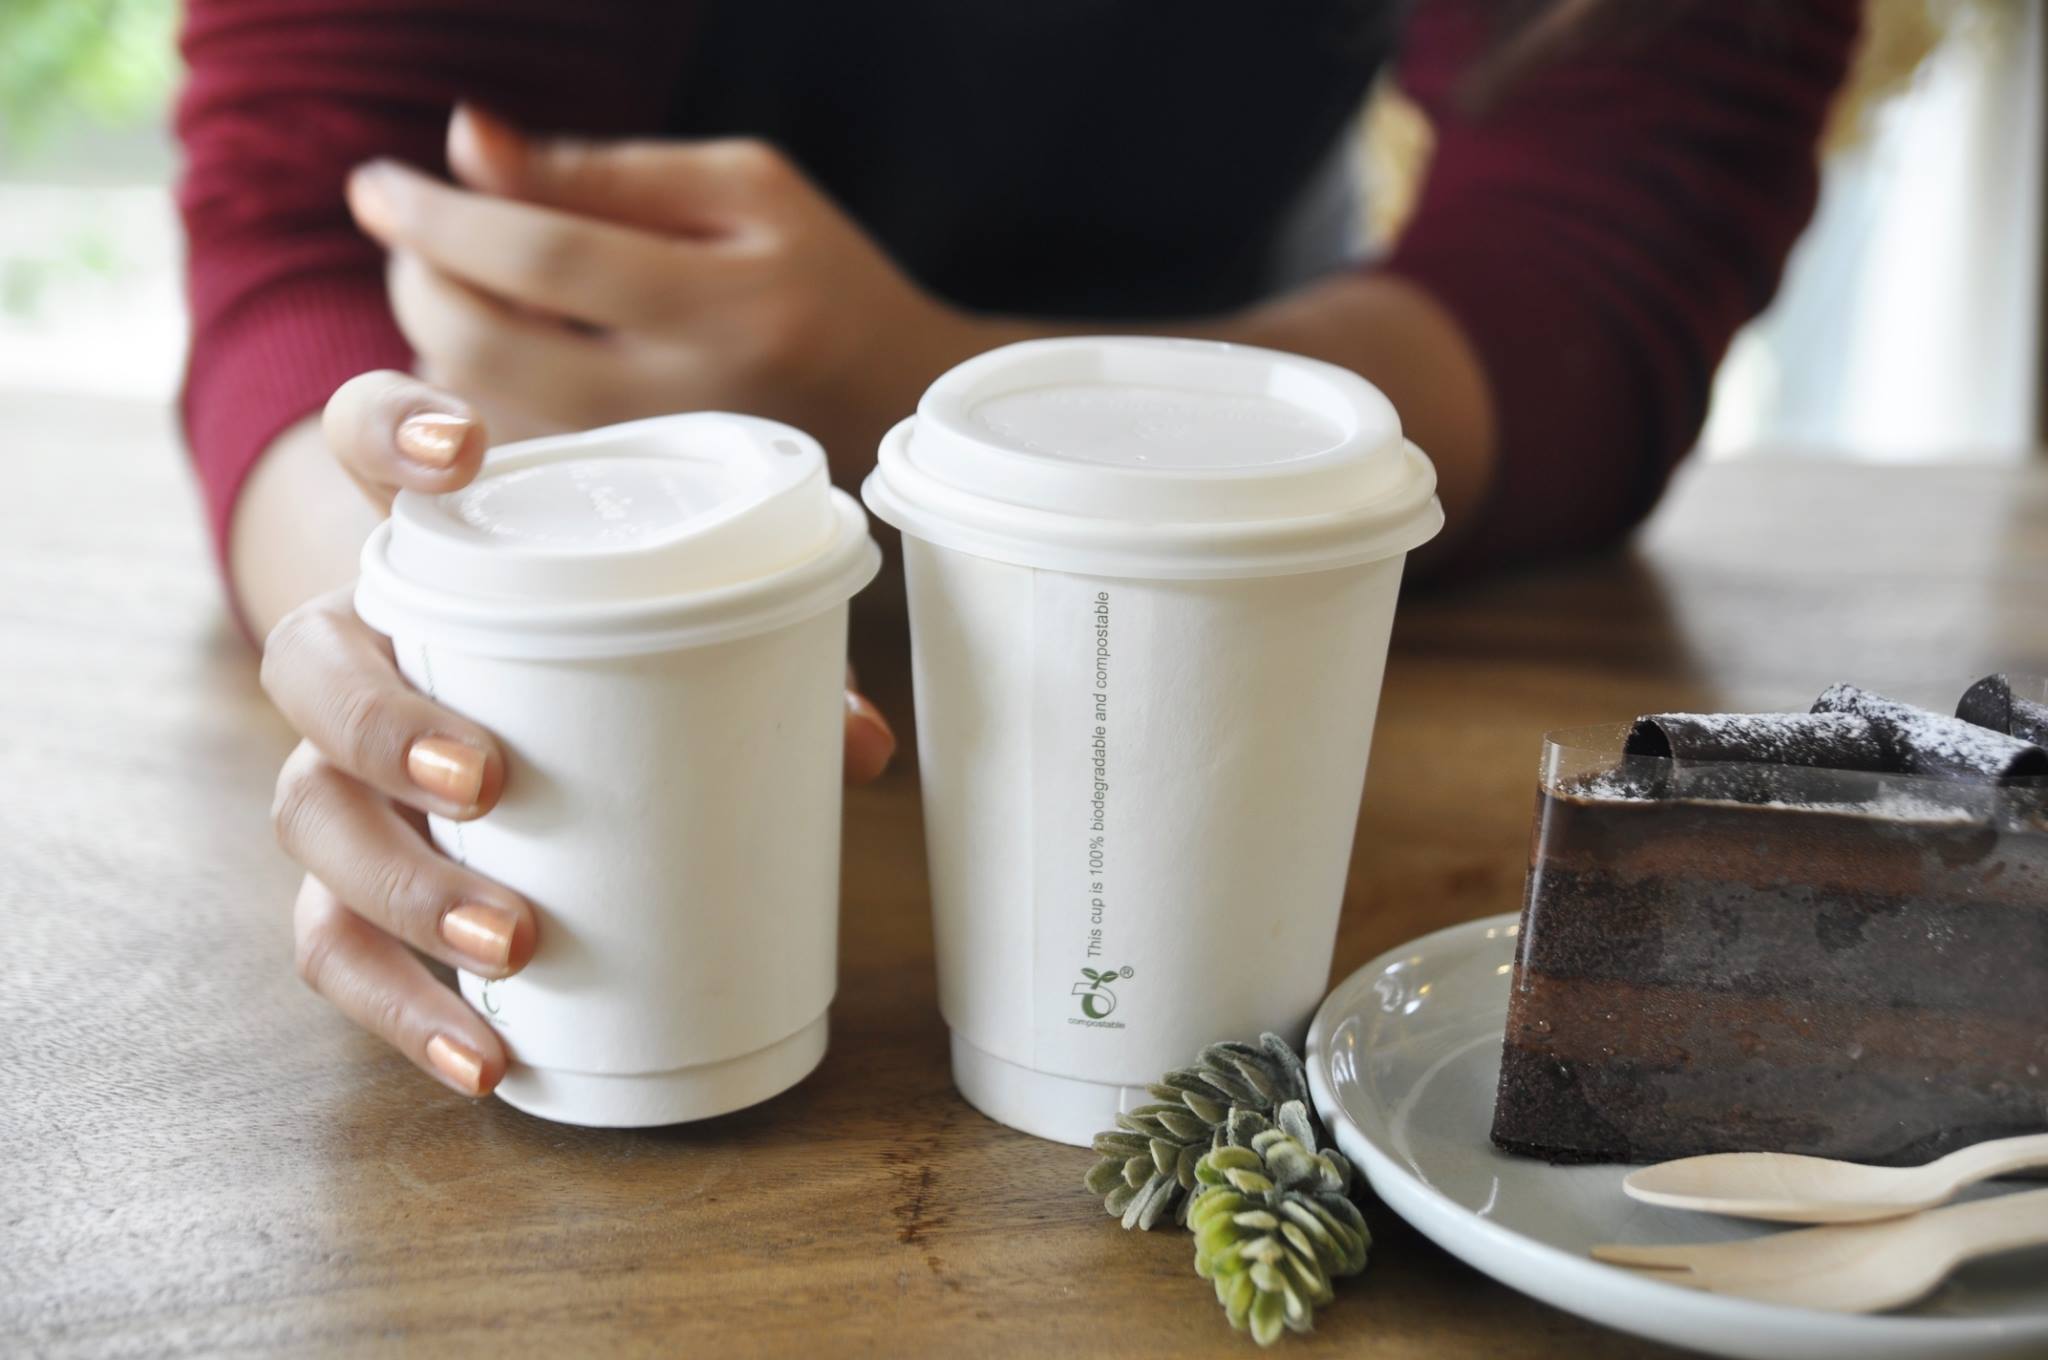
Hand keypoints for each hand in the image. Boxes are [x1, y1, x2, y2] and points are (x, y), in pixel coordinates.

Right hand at [262, 372, 895, 1096]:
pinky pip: (332, 946)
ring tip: (513, 940)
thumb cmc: (588, 654)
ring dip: (404, 886)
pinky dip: (401, 1011)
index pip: (357, 443)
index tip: (460, 450)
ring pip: (308, 815)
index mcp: (425, 554)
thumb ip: (760, 667)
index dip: (386, 428)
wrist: (476, 706)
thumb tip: (864, 748)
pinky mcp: (342, 879)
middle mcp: (350, 648)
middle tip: (494, 782)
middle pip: (309, 664)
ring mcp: (333, 767)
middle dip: (388, 724)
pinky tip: (486, 1060)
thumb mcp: (664, 635)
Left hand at [343, 106, 989, 473]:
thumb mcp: (746, 190)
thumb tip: (468, 140)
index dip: (442, 216)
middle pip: (487, 347)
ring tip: (472, 279)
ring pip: (482, 409)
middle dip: (418, 278)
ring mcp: (656, 473)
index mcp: (730, 307)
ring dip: (437, 334)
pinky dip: (475, 391)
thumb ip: (605, 169)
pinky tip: (508, 347)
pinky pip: (507, 451)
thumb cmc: (820, 281)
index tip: (376, 181)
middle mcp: (689, 404)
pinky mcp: (634, 514)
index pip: (547, 256)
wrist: (896, 409)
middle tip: (414, 232)